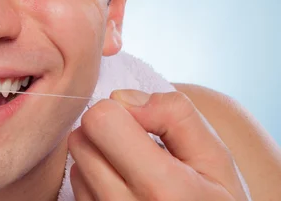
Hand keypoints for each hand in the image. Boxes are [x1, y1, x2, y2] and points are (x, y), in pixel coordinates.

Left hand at [68, 90, 249, 200]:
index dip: (119, 111)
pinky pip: (76, 184)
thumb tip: (120, 98)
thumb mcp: (214, 157)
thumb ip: (174, 115)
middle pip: (80, 138)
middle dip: (106, 132)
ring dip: (99, 156)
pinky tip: (124, 189)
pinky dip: (94, 179)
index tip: (143, 127)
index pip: (100, 120)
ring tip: (134, 172)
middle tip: (138, 149)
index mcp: (159, 187)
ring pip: (75, 160)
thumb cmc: (212, 200)